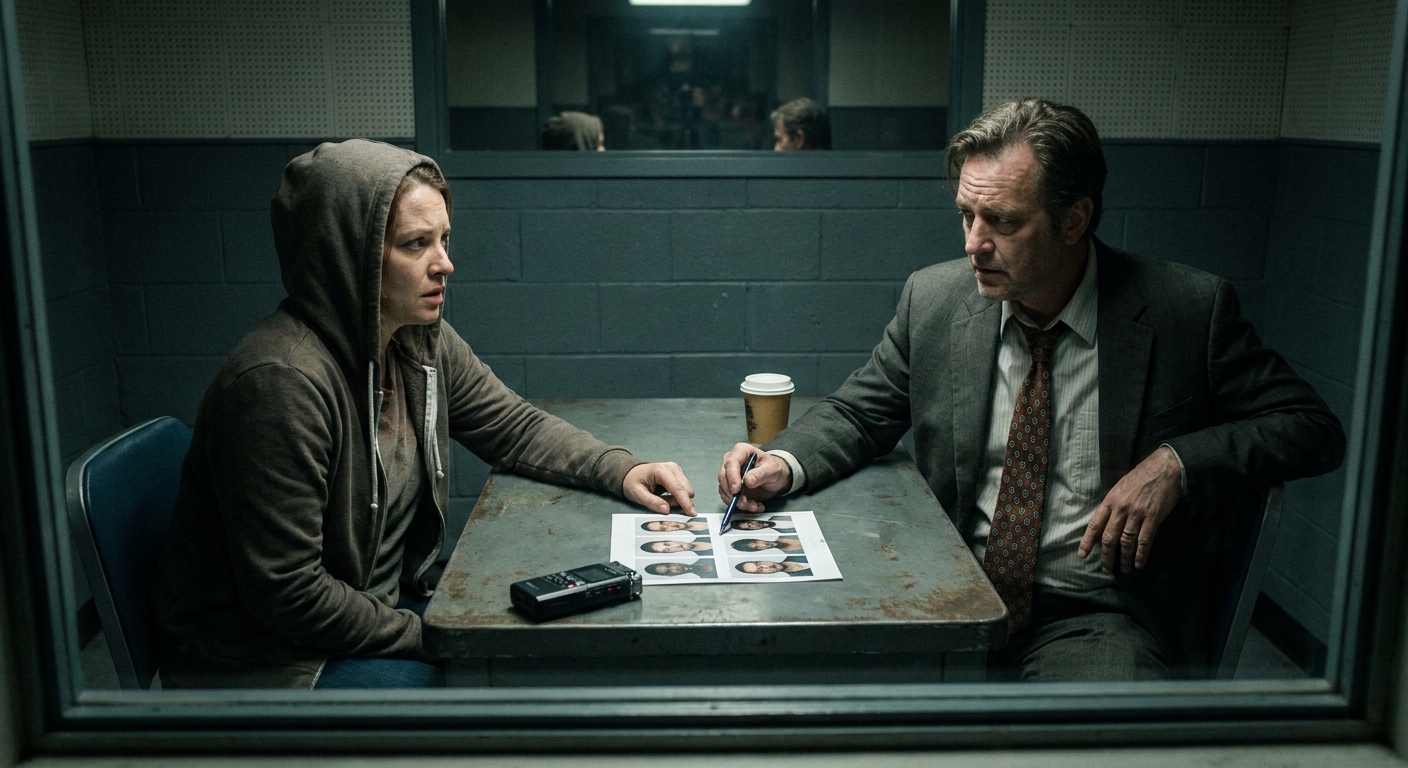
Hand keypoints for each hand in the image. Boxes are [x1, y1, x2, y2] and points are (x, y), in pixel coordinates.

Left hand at [622, 462, 696, 515]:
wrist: (631, 472)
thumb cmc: (633, 482)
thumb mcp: (637, 494)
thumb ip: (651, 502)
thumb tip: (667, 510)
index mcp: (662, 471)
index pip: (678, 489)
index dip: (686, 502)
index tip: (692, 514)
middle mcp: (672, 468)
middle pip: (686, 490)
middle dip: (679, 502)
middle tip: (662, 504)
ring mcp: (677, 470)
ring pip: (687, 490)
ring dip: (677, 499)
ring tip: (661, 497)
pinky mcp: (679, 474)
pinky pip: (684, 489)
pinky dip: (677, 496)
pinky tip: (665, 495)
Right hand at [716, 443, 791, 513]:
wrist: (776, 478)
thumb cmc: (773, 468)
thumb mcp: (772, 469)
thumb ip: (760, 474)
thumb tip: (747, 481)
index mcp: (741, 451)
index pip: (731, 463)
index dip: (732, 477)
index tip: (736, 490)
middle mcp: (731, 462)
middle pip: (723, 477)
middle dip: (732, 493)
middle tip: (744, 504)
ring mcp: (729, 475)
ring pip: (725, 490)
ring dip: (737, 502)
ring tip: (754, 506)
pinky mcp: (730, 487)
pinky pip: (729, 498)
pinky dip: (739, 505)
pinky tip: (753, 506)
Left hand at [1078, 445, 1182, 572]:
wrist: (1164, 468)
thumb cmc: (1141, 477)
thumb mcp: (1120, 487)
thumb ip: (1113, 505)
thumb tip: (1106, 523)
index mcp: (1110, 501)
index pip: (1095, 524)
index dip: (1088, 541)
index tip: (1082, 554)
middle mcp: (1121, 509)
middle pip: (1109, 537)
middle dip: (1107, 556)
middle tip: (1106, 569)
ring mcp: (1137, 514)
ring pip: (1126, 542)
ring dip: (1124, 558)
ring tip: (1124, 569)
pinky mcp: (1153, 518)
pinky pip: (1144, 540)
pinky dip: (1141, 554)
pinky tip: (1139, 563)